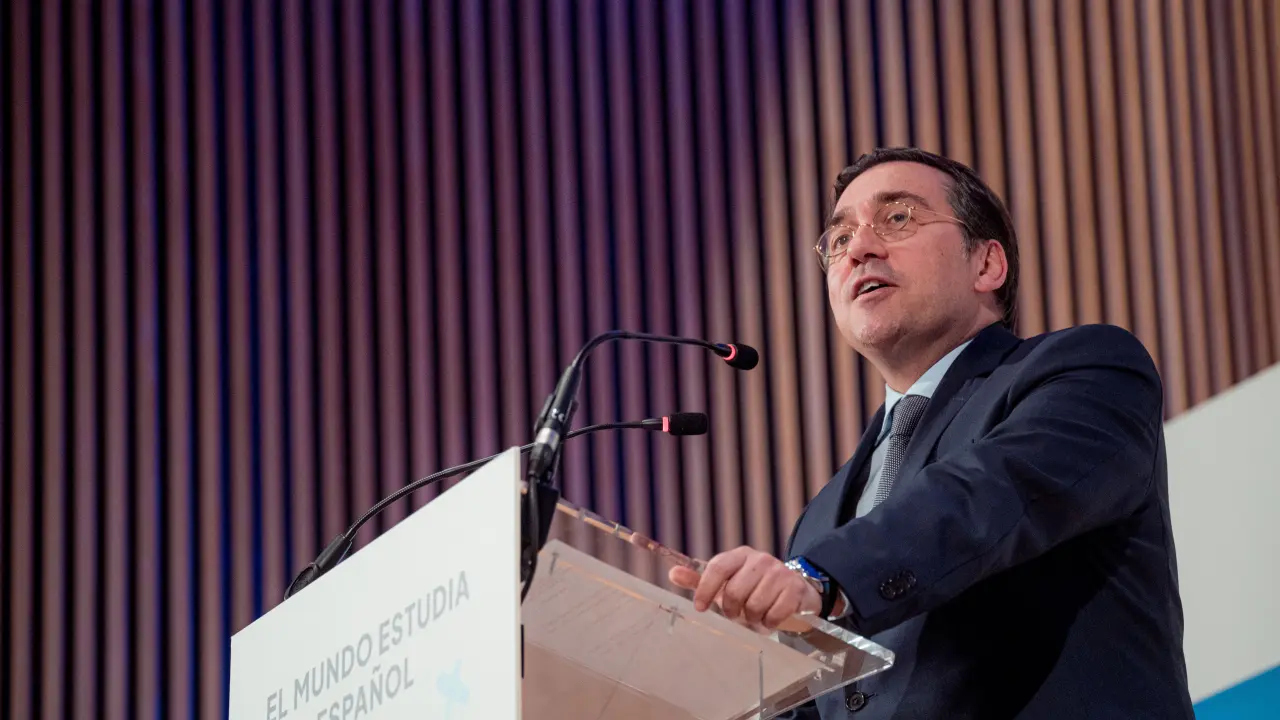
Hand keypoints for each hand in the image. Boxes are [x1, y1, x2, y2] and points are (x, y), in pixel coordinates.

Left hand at [668, 546, 821, 631]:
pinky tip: (770, 618)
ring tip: (755, 616)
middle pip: (734, 592)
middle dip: (732, 610)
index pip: (717, 568)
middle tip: (736, 614)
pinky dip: (769, 623)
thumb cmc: (754, 587)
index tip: (700, 608)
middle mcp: (760, 560)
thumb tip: (673, 574)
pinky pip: (774, 614)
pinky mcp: (794, 588)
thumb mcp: (727, 582)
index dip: (705, 590)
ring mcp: (779, 573)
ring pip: (754, 606)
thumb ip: (700, 580)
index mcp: (740, 555)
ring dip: (752, 619)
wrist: (794, 589)